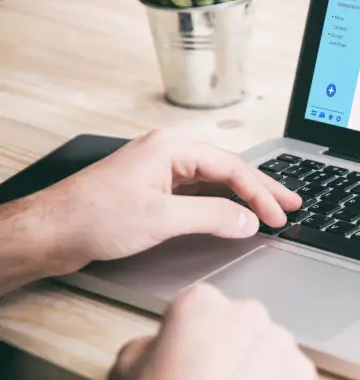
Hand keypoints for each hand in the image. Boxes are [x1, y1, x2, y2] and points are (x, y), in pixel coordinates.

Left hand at [37, 129, 300, 272]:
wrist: (49, 231)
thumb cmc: (92, 217)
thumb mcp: (161, 219)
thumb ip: (212, 218)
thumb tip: (248, 220)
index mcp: (172, 148)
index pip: (231, 168)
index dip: (260, 194)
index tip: (278, 216)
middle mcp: (168, 154)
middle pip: (228, 170)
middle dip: (261, 188)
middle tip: (291, 203)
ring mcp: (160, 173)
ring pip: (214, 183)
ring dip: (243, 198)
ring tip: (271, 210)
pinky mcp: (153, 192)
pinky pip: (197, 195)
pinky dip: (220, 206)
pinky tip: (233, 216)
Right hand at [109, 283, 316, 379]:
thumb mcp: (126, 369)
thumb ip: (147, 343)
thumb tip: (158, 347)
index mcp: (201, 302)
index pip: (199, 308)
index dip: (190, 335)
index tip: (185, 356)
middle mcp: (247, 311)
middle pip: (239, 324)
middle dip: (229, 347)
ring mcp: (279, 341)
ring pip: (267, 348)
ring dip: (255, 366)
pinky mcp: (301, 371)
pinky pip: (290, 376)